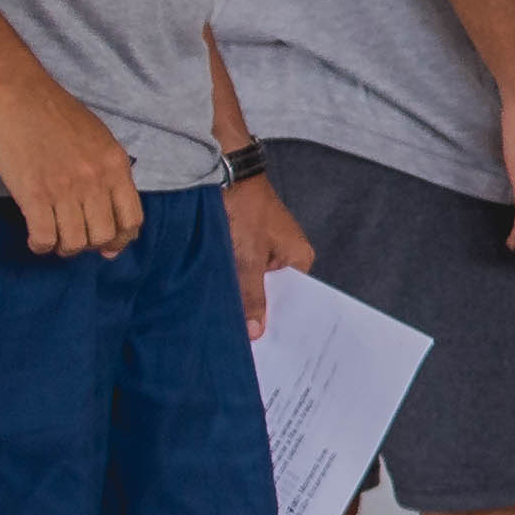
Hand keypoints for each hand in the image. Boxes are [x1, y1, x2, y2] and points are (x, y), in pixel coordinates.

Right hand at [0, 77, 140, 257]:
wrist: (19, 94)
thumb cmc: (59, 115)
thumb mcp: (102, 140)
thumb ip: (111, 173)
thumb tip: (113, 211)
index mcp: (116, 167)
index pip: (132, 219)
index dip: (122, 240)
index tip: (109, 246)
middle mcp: (95, 181)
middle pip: (104, 235)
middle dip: (91, 246)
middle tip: (76, 240)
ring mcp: (64, 188)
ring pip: (75, 242)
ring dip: (65, 248)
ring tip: (56, 239)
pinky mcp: (33, 193)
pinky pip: (44, 237)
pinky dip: (41, 246)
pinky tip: (37, 240)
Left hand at [225, 167, 313, 335]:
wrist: (223, 172)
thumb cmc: (245, 208)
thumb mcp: (248, 258)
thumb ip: (252, 295)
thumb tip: (256, 332)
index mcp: (299, 259)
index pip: (291, 299)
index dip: (275, 319)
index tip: (259, 342)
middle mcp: (285, 255)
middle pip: (270, 291)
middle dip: (253, 307)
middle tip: (238, 334)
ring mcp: (263, 248)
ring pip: (250, 281)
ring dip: (236, 292)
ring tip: (223, 316)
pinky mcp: (243, 242)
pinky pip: (238, 268)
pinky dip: (227, 277)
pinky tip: (214, 292)